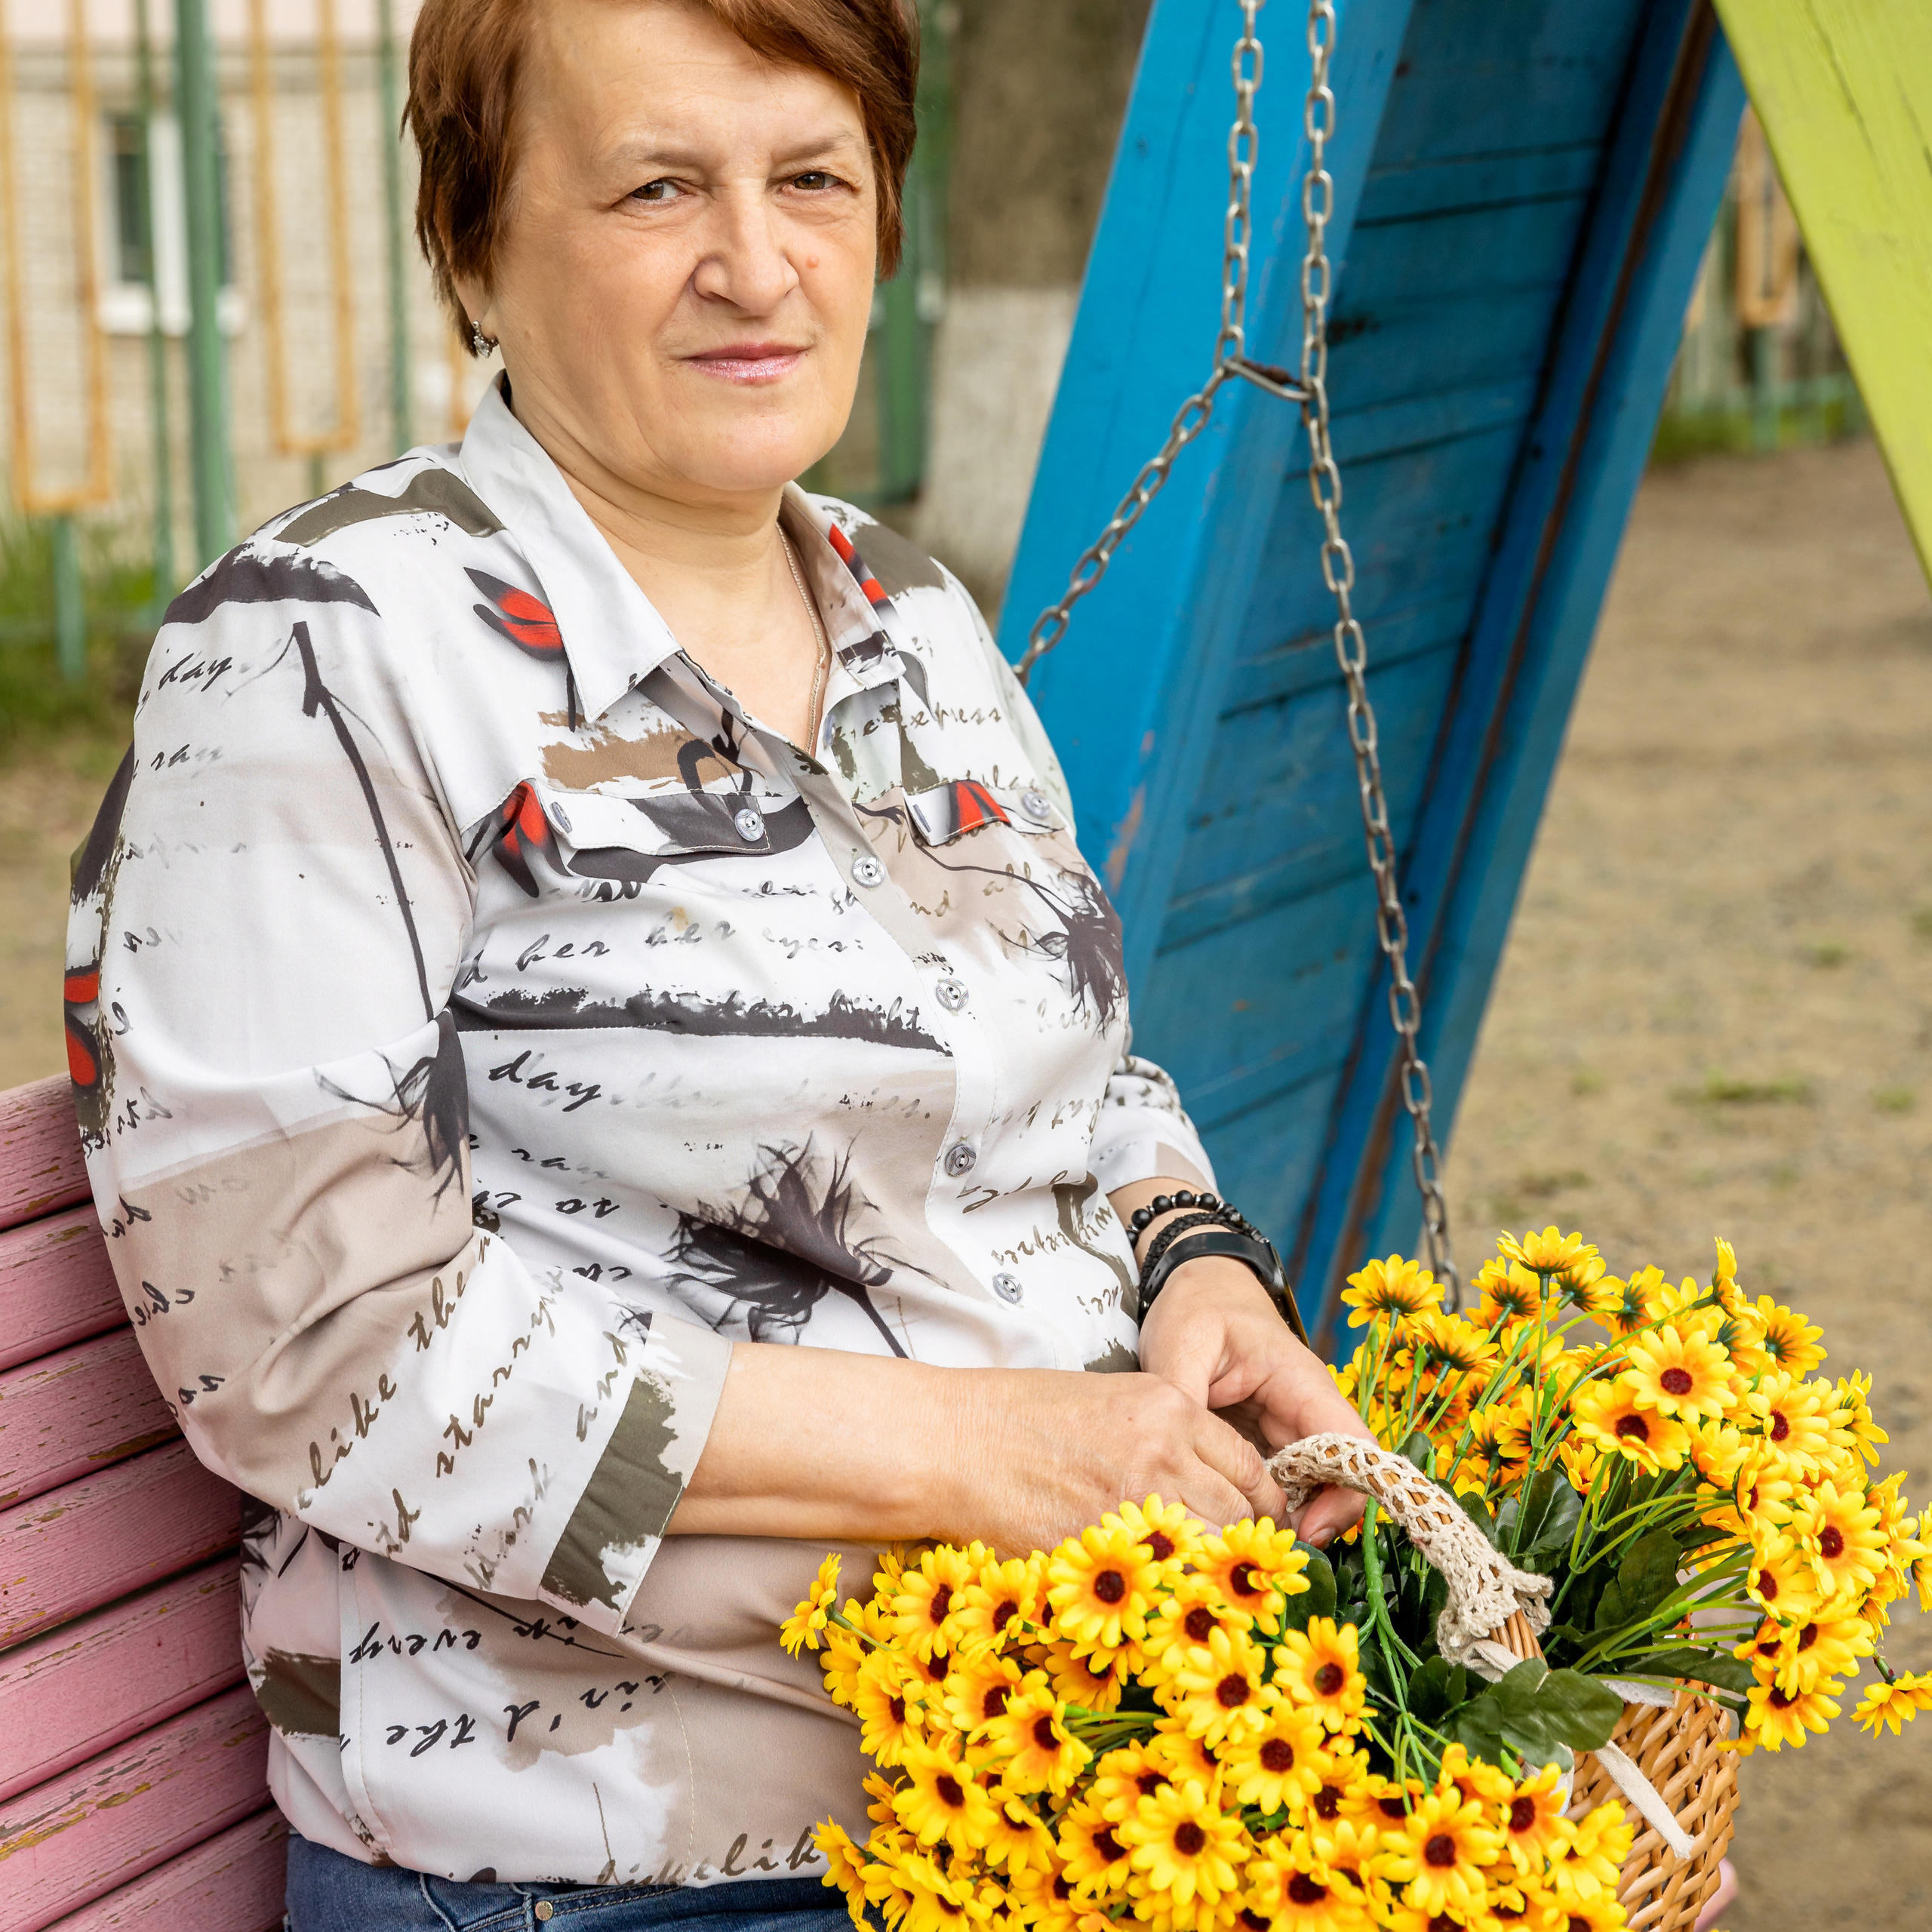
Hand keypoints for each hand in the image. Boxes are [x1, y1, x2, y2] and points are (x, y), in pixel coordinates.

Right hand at [671, 1343, 1286, 1554]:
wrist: (947, 1440)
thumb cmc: (1016, 1418)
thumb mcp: (1105, 1403)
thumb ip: (1162, 1439)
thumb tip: (1201, 1492)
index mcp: (1168, 1406)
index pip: (1250, 1470)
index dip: (1261, 1511)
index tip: (1258, 1537)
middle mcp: (1165, 1450)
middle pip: (1242, 1517)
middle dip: (1248, 1555)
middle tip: (1245, 1586)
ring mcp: (1135, 1501)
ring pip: (1212, 1557)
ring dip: (1215, 1585)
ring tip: (1212, 1608)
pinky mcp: (1102, 1547)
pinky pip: (1162, 1588)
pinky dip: (1171, 1606)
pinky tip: (1165, 1617)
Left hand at [1137, 1254, 1371, 1546]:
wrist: (1195, 1288)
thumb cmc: (1197, 1307)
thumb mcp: (1183, 1341)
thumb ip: (1182, 1397)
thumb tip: (1178, 1451)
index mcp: (1302, 1384)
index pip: (1353, 1448)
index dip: (1345, 1497)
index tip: (1306, 1532)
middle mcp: (1305, 1412)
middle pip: (1337, 1481)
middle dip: (1310, 1524)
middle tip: (1262, 1553)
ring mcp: (1287, 1430)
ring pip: (1307, 1491)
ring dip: (1283, 1522)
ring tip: (1240, 1547)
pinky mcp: (1264, 1442)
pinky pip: (1277, 1485)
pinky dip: (1259, 1509)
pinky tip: (1225, 1526)